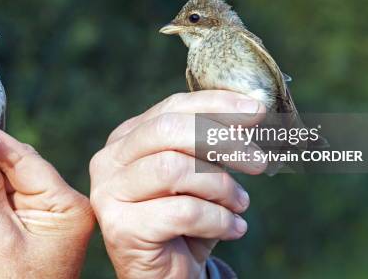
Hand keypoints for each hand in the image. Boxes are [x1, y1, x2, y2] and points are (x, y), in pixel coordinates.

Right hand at [89, 91, 265, 277]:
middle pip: (168, 130)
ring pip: (174, 168)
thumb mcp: (202, 173)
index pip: (172, 107)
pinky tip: (233, 229)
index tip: (256, 110)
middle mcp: (110, 160)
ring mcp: (109, 193)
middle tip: (257, 161)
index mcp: (127, 138)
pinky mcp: (120, 227)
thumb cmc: (187, 221)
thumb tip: (251, 110)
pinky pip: (182, 212)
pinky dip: (218, 219)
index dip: (216, 105)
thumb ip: (214, 142)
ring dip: (221, 186)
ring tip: (241, 204)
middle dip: (221, 141)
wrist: (169, 275)